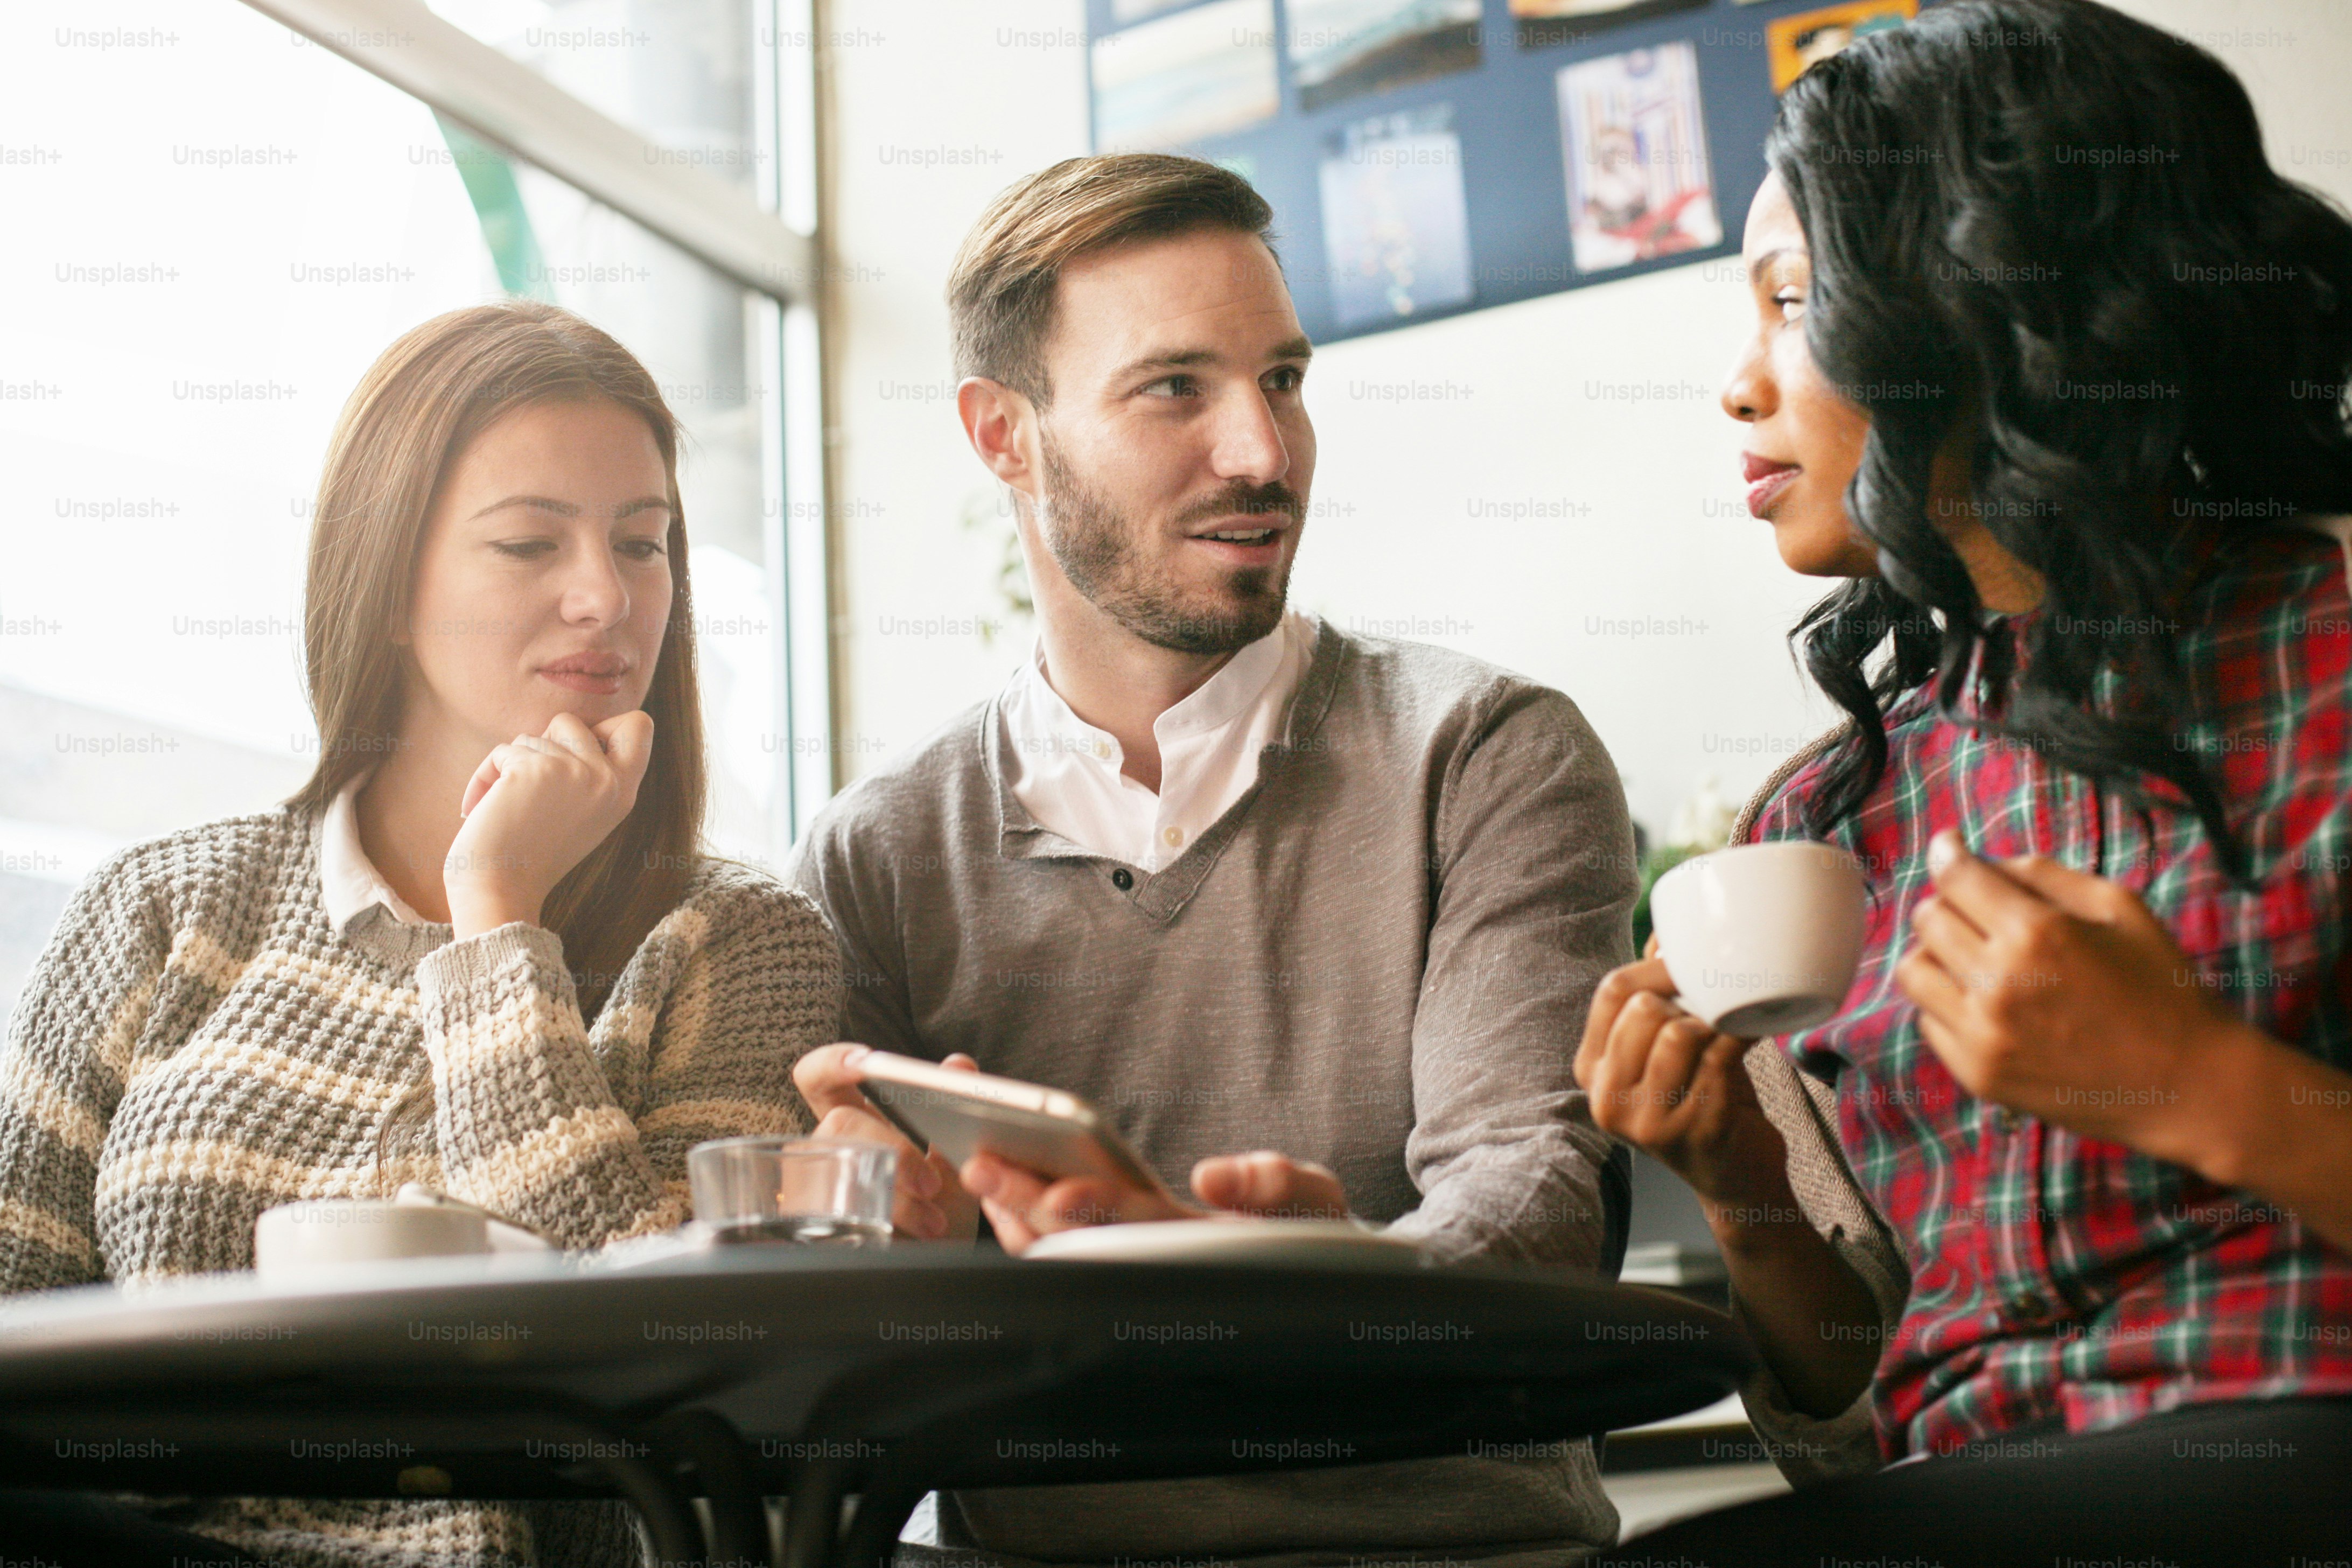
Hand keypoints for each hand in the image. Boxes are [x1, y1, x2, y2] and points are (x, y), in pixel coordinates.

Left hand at [443, 711, 652, 937]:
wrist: (500, 890)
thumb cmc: (530, 856)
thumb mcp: (580, 813)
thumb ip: (588, 774)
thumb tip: (565, 728)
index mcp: (623, 793)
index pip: (639, 725)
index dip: (603, 727)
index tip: (573, 758)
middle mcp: (608, 780)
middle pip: (571, 722)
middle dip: (541, 745)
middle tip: (530, 786)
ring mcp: (575, 772)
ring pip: (532, 736)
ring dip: (509, 766)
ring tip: (503, 805)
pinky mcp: (536, 769)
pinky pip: (503, 752)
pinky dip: (485, 777)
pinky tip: (481, 809)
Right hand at [790, 1044, 980, 1242]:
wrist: (935, 1275)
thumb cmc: (937, 1214)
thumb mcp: (958, 1162)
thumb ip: (956, 1109)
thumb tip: (957, 1064)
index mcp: (856, 1124)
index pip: (821, 1080)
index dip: (832, 1062)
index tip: (866, 1062)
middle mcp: (827, 1151)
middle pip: (837, 1123)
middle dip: (892, 1148)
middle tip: (931, 1181)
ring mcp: (814, 1192)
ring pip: (840, 1171)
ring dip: (896, 1195)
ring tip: (934, 1219)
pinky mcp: (812, 1233)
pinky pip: (837, 1218)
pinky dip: (889, 1223)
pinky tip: (916, 1236)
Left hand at [964, 1149, 1350, 1254]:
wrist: (1317, 1279)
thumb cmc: (1311, 1230)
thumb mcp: (1315, 1200)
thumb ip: (1275, 1183)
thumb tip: (1212, 1176)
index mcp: (1203, 1241)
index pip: (1144, 1223)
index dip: (1098, 1209)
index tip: (1056, 1193)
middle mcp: (1161, 1259)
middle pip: (1086, 1233)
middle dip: (1029, 1200)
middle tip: (981, 1164)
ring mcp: (1140, 1263)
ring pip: (1066, 1246)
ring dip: (1016, 1214)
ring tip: (977, 1170)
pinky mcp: (1127, 1258)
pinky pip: (1065, 1248)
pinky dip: (1027, 1226)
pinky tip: (997, 1199)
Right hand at [1575, 952, 1793, 1232]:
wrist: (1736, 1179)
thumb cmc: (1701, 1100)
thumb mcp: (1664, 1051)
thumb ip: (1656, 997)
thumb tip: (1666, 935)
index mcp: (1591, 1070)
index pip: (1611, 992)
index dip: (1656, 967)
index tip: (1692, 963)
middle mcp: (1608, 1099)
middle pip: (1643, 1009)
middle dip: (1688, 997)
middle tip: (1717, 1006)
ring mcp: (1650, 1120)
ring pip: (1680, 1032)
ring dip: (1716, 1021)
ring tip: (1732, 1026)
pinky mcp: (1697, 1130)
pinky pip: (1721, 1057)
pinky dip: (1744, 1035)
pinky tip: (1757, 1031)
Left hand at [1897, 829, 2236, 1158]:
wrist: (2189, 1086)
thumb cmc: (2162, 989)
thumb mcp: (2119, 909)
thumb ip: (2046, 875)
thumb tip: (1985, 860)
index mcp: (2036, 933)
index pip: (1955, 878)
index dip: (1947, 853)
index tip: (1948, 846)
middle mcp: (1999, 983)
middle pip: (1928, 919)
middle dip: (1949, 904)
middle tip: (1977, 909)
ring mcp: (1983, 1034)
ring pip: (1914, 970)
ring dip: (1937, 954)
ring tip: (1975, 956)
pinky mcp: (1978, 1074)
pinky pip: (1928, 1020)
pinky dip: (1947, 1003)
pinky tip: (1988, 1003)